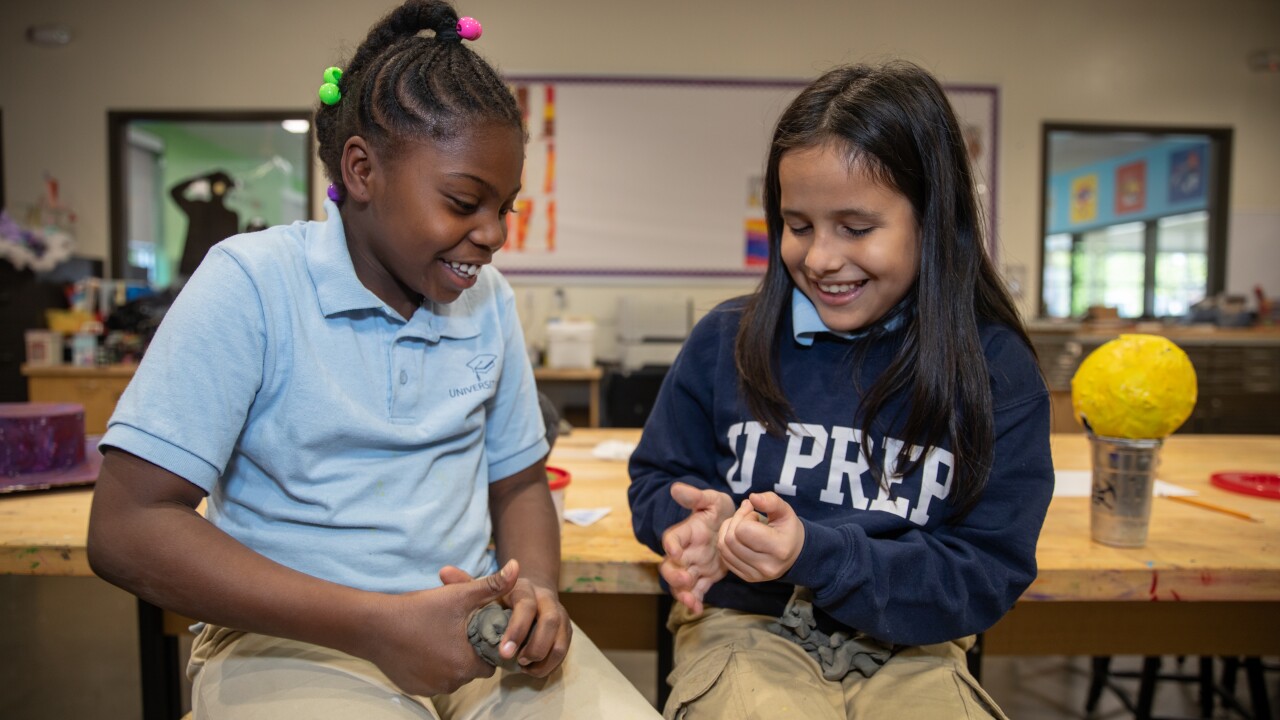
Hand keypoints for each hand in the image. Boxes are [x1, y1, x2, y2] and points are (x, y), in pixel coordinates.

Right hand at [363, 559, 518, 695]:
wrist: (373, 626)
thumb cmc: (418, 609)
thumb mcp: (458, 596)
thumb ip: (492, 586)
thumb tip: (517, 567)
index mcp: (466, 664)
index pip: (491, 661)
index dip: (488, 645)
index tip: (477, 629)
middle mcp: (451, 683)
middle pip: (472, 670)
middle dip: (470, 653)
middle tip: (458, 631)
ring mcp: (431, 688)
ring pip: (453, 677)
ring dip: (452, 661)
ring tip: (441, 637)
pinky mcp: (415, 690)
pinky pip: (433, 681)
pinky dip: (432, 668)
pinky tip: (425, 647)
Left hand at [440, 564, 571, 676]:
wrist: (530, 596)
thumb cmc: (500, 597)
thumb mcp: (484, 590)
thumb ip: (466, 584)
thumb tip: (444, 572)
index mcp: (525, 589)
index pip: (527, 606)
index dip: (517, 629)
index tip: (503, 652)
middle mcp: (547, 600)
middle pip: (551, 622)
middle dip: (534, 646)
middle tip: (515, 663)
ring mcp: (560, 616)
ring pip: (561, 640)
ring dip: (543, 658)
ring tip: (523, 668)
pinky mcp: (566, 632)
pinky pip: (563, 652)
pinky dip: (548, 665)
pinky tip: (531, 671)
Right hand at [660, 482, 735, 613]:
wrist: (734, 525)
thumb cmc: (719, 510)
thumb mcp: (712, 500)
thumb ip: (696, 497)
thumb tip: (675, 488)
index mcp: (685, 532)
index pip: (672, 538)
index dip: (672, 545)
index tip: (675, 551)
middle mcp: (685, 551)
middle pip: (670, 566)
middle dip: (674, 575)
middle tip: (684, 579)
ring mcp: (693, 566)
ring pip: (680, 583)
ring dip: (683, 593)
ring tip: (691, 601)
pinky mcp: (704, 577)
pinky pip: (696, 591)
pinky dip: (695, 601)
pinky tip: (698, 609)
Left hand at [717, 492, 804, 582]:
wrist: (794, 553)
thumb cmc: (787, 528)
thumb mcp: (784, 511)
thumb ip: (770, 501)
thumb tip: (752, 497)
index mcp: (779, 548)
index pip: (744, 530)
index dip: (745, 516)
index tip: (755, 514)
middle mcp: (767, 566)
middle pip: (731, 539)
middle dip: (734, 522)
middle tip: (746, 517)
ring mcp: (756, 575)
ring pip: (724, 548)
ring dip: (727, 531)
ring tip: (742, 526)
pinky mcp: (747, 578)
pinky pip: (724, 557)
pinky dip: (726, 543)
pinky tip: (738, 537)